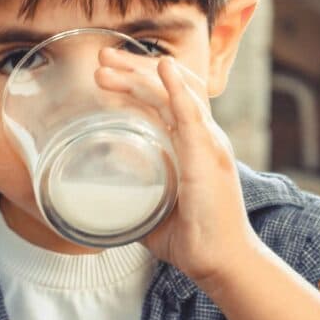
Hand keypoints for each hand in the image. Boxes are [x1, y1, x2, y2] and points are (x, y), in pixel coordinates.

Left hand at [95, 47, 260, 286]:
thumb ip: (132, 196)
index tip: (107, 72)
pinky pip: (192, 114)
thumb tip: (99, 197)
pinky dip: (177, 89)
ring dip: (142, 74)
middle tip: (101, 57)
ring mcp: (208, 143)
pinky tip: (163, 69)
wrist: (220, 261)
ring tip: (108, 64)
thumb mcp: (152, 209)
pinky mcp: (206, 156)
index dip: (140, 79)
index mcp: (194, 144)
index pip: (168, 98)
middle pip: (170, 87)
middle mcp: (204, 137)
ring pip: (176, 92)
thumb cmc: (192, 239)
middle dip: (134, 68)